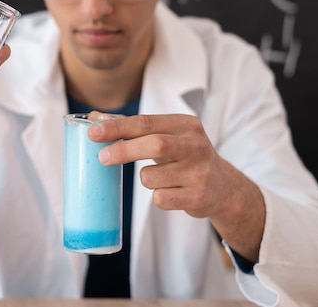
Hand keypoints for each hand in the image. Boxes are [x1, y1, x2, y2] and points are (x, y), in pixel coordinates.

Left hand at [87, 112, 264, 259]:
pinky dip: (158, 196)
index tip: (93, 132)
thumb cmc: (184, 156)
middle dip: (123, 150)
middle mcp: (196, 146)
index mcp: (186, 125)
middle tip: (102, 157)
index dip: (118, 127)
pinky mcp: (198, 197)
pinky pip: (160, 199)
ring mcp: (199, 173)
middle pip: (154, 145)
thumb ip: (133, 127)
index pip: (146, 122)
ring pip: (151, 177)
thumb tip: (93, 118)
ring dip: (146, 179)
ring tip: (162, 178)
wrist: (224, 188)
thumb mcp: (167, 135)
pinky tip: (173, 192)